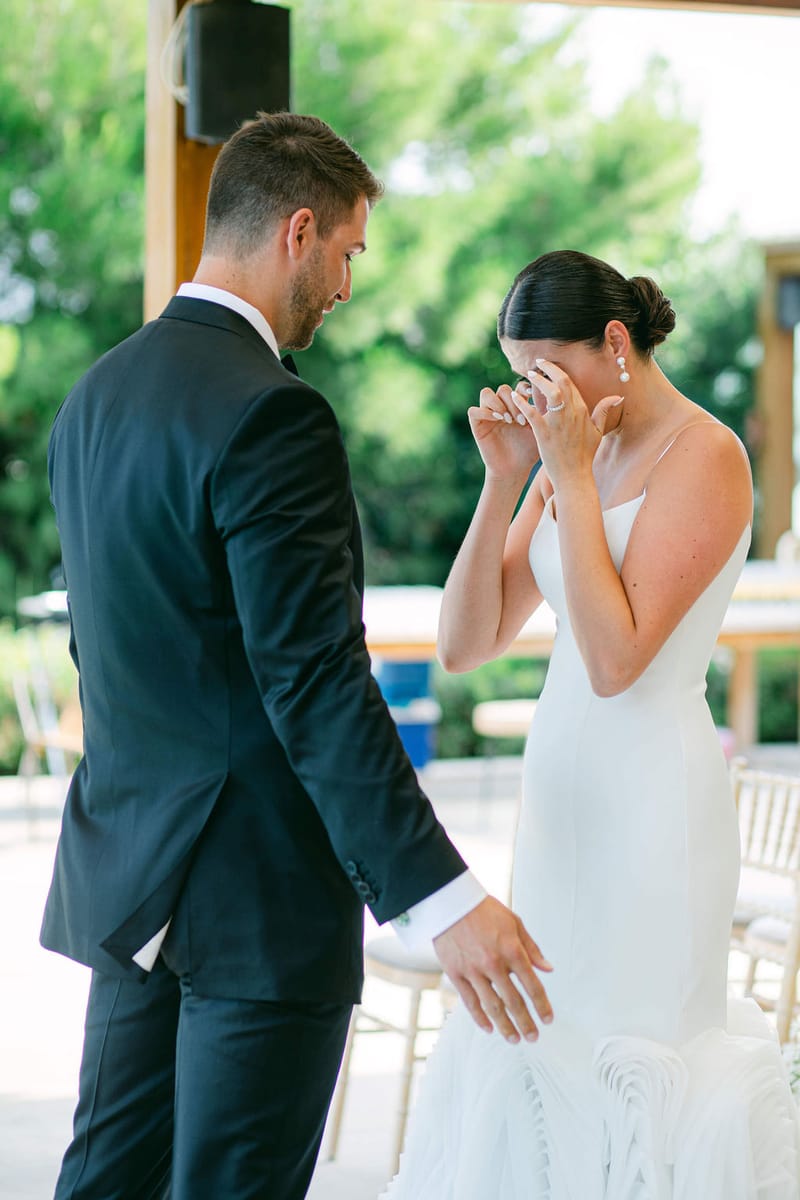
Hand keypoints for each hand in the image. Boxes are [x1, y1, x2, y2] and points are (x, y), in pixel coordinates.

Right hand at [433, 895, 552, 1042]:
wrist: (451, 901)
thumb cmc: (484, 910)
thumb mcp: (514, 922)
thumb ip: (531, 948)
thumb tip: (547, 968)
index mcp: (511, 950)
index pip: (532, 985)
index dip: (542, 1005)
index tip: (548, 1019)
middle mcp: (493, 963)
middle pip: (513, 1001)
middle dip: (526, 1022)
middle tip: (533, 1037)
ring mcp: (473, 970)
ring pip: (492, 1006)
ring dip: (505, 1026)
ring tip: (514, 1039)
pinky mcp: (455, 973)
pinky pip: (469, 1001)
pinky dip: (480, 1017)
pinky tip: (489, 1028)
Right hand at [468, 382, 540, 482]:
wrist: (515, 469)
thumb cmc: (529, 451)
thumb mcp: (538, 428)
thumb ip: (541, 410)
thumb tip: (553, 391)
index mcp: (516, 406)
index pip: (517, 387)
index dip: (524, 389)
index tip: (531, 397)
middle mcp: (501, 408)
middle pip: (503, 389)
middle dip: (512, 402)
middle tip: (520, 420)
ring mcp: (488, 415)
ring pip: (486, 393)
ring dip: (498, 403)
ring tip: (508, 419)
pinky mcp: (477, 425)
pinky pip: (473, 411)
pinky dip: (484, 412)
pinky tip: (497, 420)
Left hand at [511, 360, 621, 488]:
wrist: (574, 476)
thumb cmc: (585, 455)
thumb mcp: (598, 432)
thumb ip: (604, 411)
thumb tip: (617, 396)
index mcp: (582, 410)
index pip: (571, 384)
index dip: (558, 372)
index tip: (548, 366)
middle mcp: (572, 413)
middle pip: (562, 382)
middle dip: (549, 369)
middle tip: (537, 364)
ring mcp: (558, 423)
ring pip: (550, 393)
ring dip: (538, 381)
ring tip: (528, 375)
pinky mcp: (544, 433)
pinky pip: (532, 412)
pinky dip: (523, 402)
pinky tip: (515, 396)